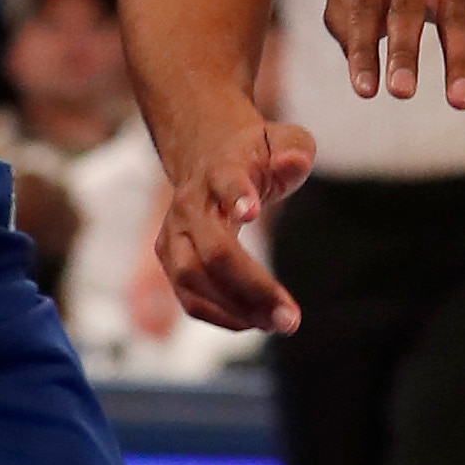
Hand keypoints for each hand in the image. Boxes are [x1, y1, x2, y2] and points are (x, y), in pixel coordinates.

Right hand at [151, 110, 314, 335]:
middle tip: (290, 318)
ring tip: (277, 324)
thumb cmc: (257, 153)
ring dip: (235, 310)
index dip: (237, 196)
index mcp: (221, 168)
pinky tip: (255, 322)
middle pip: (211, 251)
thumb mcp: (284, 140)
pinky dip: (222, 316)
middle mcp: (190, 203)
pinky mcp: (170, 259)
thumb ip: (294, 151)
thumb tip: (293, 162)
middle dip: (252, 287)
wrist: (208, 153)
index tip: (254, 213)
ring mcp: (174, 233)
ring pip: (192, 280)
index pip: (226, 181)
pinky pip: (190, 298)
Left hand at [325, 0, 464, 109]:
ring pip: (458, 19)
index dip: (364, 50)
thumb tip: (359, 56)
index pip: (365, 6)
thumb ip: (342, 19)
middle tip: (401, 92)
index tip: (365, 90)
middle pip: (409, 8)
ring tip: (459, 101)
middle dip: (405, 53)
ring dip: (460, 63)